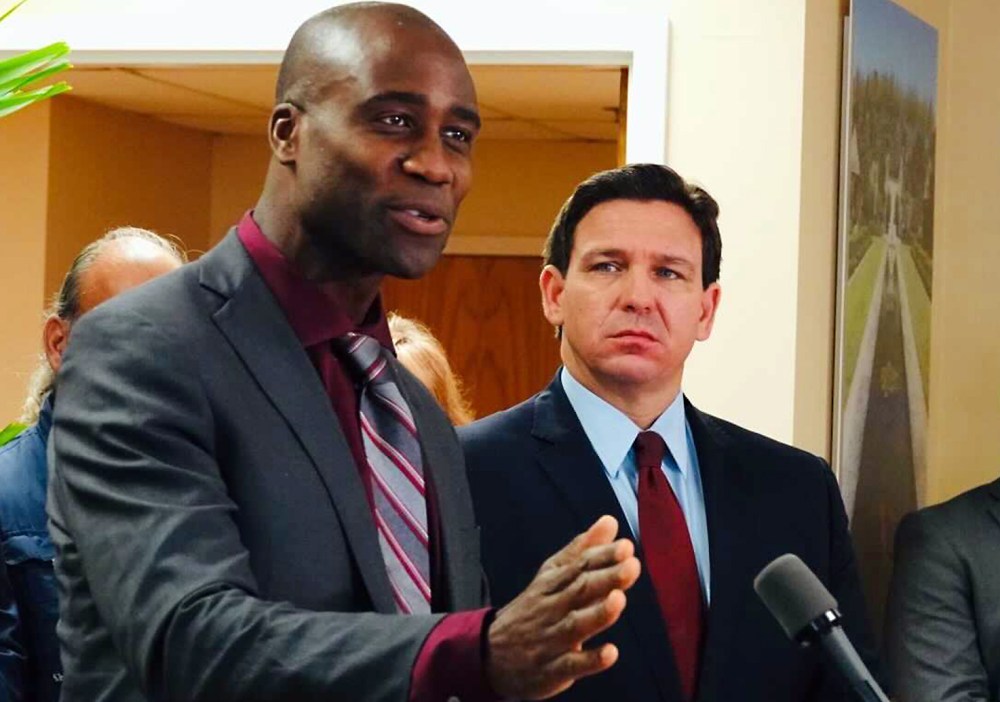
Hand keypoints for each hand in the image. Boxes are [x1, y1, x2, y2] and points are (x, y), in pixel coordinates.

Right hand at [485, 515, 640, 699]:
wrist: (491, 653)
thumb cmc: (532, 610)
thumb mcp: (551, 576)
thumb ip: (582, 550)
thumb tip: (609, 522)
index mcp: (552, 584)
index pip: (579, 566)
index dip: (602, 556)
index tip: (625, 547)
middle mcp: (552, 609)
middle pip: (579, 591)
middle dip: (606, 578)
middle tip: (631, 565)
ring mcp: (551, 639)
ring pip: (576, 625)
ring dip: (598, 613)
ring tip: (619, 599)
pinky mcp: (552, 669)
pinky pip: (571, 665)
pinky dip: (590, 660)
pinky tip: (609, 653)